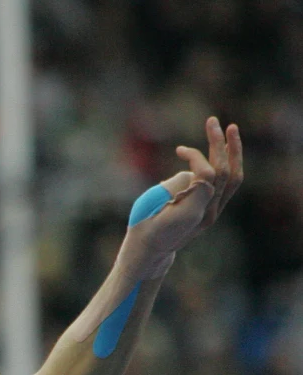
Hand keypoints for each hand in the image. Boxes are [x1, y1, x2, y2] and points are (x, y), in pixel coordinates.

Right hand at [127, 117, 243, 260]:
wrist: (150, 252)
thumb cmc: (143, 227)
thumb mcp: (147, 207)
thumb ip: (171, 188)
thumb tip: (191, 173)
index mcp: (190, 213)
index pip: (207, 176)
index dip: (197, 157)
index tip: (179, 150)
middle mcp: (207, 213)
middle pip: (222, 172)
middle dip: (218, 144)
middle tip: (212, 121)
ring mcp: (213, 212)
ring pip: (232, 178)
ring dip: (232, 152)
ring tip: (229, 129)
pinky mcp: (213, 209)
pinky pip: (228, 183)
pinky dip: (228, 163)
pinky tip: (221, 149)